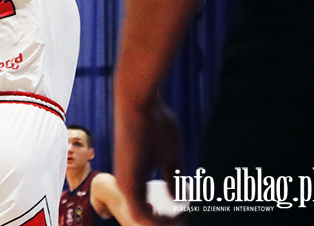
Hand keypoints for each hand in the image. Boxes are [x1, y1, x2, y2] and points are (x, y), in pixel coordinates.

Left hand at [114, 96, 183, 224]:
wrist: (139, 101)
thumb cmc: (154, 122)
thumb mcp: (169, 156)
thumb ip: (172, 177)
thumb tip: (178, 198)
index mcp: (135, 177)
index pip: (148, 209)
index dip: (168, 219)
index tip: (188, 217)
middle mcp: (127, 183)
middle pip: (144, 218)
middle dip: (167, 225)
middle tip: (186, 223)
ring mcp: (125, 181)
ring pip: (141, 218)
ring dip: (164, 225)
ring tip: (183, 223)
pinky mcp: (128, 179)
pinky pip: (140, 212)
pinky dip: (158, 221)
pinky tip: (179, 217)